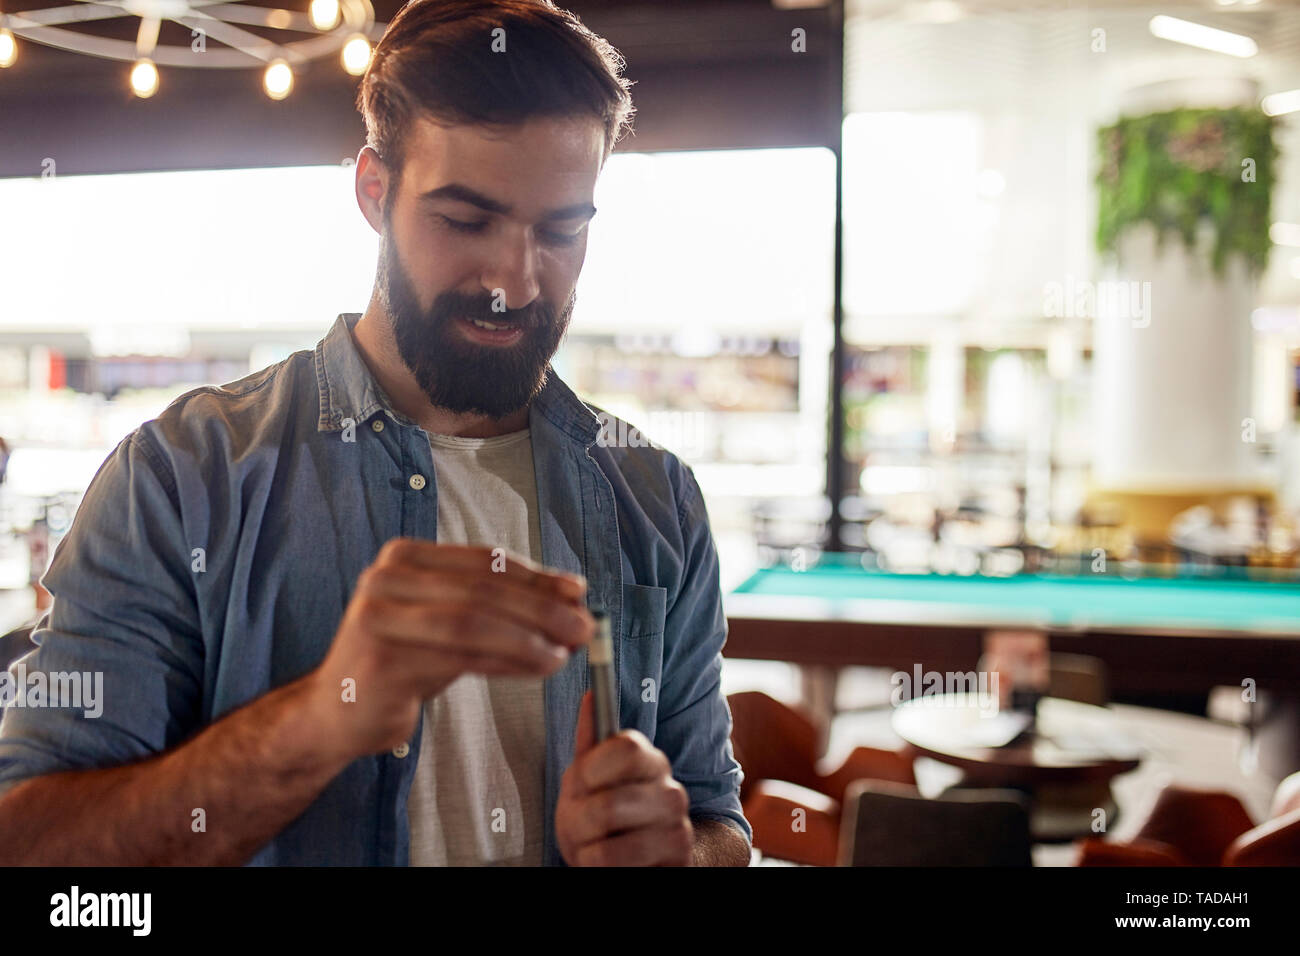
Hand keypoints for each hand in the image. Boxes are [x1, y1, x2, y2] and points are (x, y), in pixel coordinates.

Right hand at [306, 539, 592, 759]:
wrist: (334, 713)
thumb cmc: (401, 664)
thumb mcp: (449, 625)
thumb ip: (498, 607)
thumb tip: (571, 596)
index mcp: (404, 557)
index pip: (483, 561)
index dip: (537, 577)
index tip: (579, 593)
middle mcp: (386, 578)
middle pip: (483, 589)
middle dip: (542, 608)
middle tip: (583, 625)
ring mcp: (379, 617)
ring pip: (473, 622)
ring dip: (529, 637)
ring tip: (565, 652)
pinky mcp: (382, 660)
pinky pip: (459, 658)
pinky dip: (506, 662)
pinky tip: (537, 667)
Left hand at [556, 690, 693, 865]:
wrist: (633, 864)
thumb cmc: (604, 817)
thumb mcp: (589, 778)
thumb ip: (590, 740)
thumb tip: (590, 694)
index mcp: (650, 761)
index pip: (627, 748)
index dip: (594, 768)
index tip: (581, 783)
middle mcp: (672, 792)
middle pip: (610, 802)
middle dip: (579, 818)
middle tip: (579, 824)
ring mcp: (678, 828)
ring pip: (610, 836)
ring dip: (585, 845)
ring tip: (591, 844)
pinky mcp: (677, 860)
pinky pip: (615, 863)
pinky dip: (595, 864)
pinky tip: (606, 863)